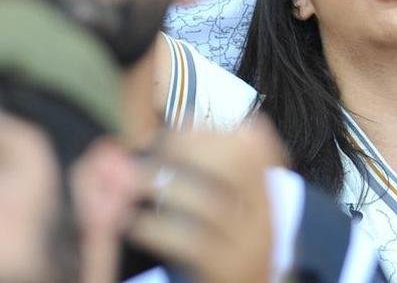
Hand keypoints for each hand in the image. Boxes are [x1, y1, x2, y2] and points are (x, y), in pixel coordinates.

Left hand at [127, 122, 282, 282]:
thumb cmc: (225, 253)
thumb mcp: (229, 213)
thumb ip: (198, 178)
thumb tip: (140, 145)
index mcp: (262, 195)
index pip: (255, 145)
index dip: (213, 130)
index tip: (177, 128)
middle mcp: (263, 216)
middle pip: (238, 165)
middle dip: (190, 149)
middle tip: (152, 153)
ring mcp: (249, 245)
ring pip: (212, 203)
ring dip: (166, 186)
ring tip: (133, 183)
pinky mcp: (228, 270)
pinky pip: (192, 242)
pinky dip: (158, 229)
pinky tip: (136, 224)